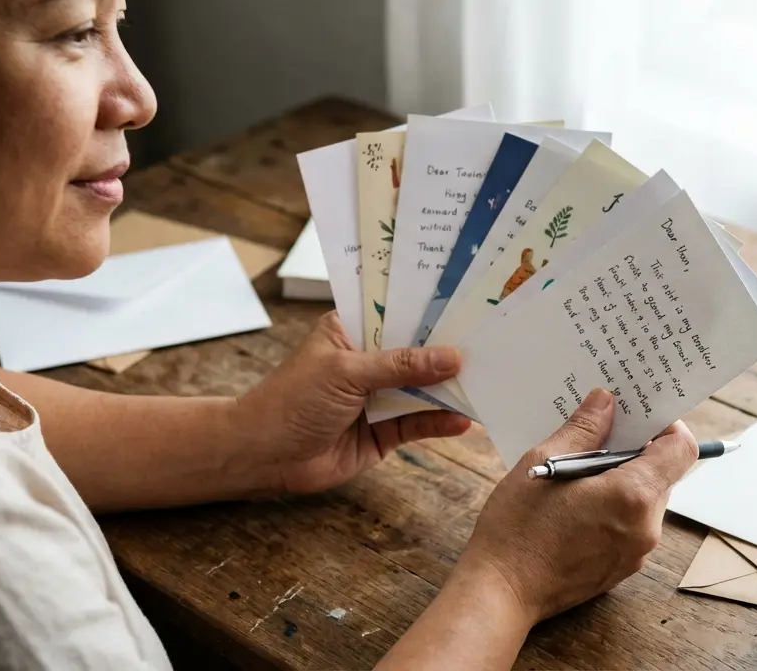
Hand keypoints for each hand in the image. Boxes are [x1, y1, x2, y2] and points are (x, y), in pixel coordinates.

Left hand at [237, 311, 471, 494]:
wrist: (263, 457)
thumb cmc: (292, 400)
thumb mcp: (346, 372)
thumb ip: (400, 366)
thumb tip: (452, 357)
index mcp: (353, 330)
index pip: (397, 312)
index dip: (429, 307)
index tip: (468, 299)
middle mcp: (368, 360)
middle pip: (417, 351)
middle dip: (449, 349)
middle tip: (493, 341)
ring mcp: (377, 397)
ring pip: (422, 389)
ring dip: (450, 388)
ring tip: (489, 380)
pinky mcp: (383, 432)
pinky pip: (418, 424)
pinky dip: (440, 422)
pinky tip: (463, 420)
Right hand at [452, 388, 697, 624]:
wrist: (501, 593)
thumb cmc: (518, 529)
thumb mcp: (545, 462)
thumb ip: (583, 429)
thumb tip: (606, 401)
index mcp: (633, 496)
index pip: (681, 449)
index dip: (665, 425)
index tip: (635, 416)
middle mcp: (645, 527)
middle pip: (663, 474)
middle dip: (635, 451)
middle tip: (596, 437)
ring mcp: (636, 552)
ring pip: (645, 501)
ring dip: (622, 480)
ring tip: (578, 472)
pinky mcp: (621, 568)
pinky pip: (630, 526)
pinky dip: (613, 507)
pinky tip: (575, 504)